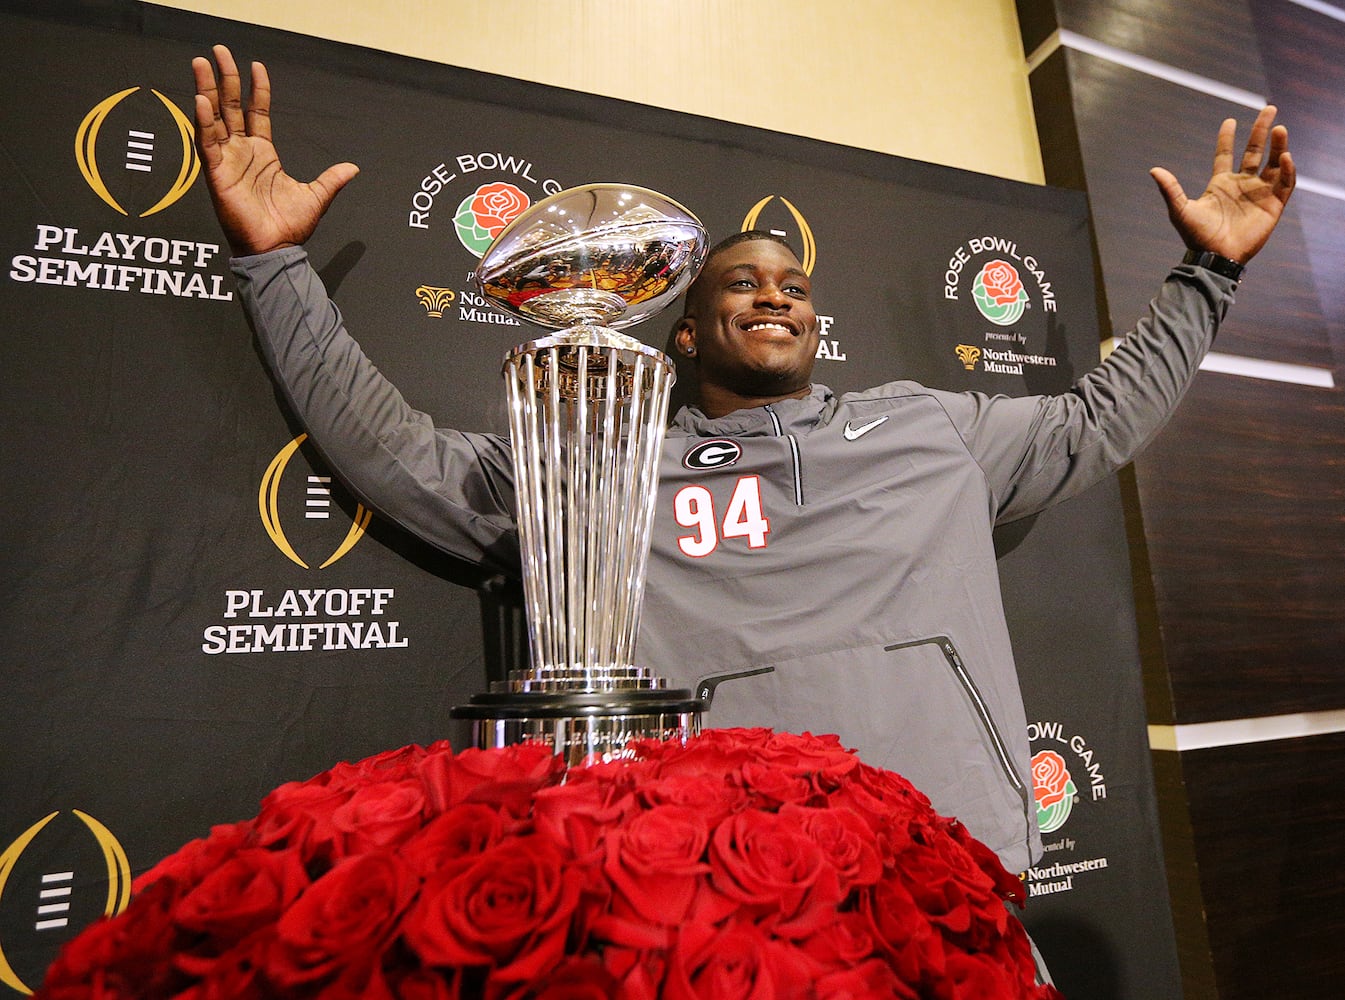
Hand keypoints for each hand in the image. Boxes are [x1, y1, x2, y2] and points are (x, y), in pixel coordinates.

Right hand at [192, 45, 358, 255]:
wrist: (277, 249)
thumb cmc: (290, 227)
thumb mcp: (316, 196)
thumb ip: (332, 179)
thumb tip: (353, 168)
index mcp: (263, 154)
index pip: (257, 113)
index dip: (257, 89)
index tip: (256, 66)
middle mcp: (242, 153)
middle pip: (230, 107)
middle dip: (224, 79)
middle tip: (218, 51)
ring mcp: (227, 162)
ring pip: (213, 119)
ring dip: (206, 91)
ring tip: (200, 64)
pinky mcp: (216, 175)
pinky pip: (206, 144)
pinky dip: (203, 123)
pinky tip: (201, 101)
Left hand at [1149, 105, 1294, 263]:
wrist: (1215, 257)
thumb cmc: (1197, 236)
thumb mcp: (1180, 210)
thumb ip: (1170, 189)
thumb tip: (1154, 170)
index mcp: (1221, 183)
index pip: (1226, 154)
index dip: (1227, 138)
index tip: (1229, 121)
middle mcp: (1242, 184)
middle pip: (1254, 151)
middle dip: (1261, 130)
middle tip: (1269, 108)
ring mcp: (1258, 193)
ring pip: (1274, 163)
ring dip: (1278, 146)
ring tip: (1279, 128)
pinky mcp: (1273, 205)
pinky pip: (1285, 183)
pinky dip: (1287, 170)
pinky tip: (1284, 157)